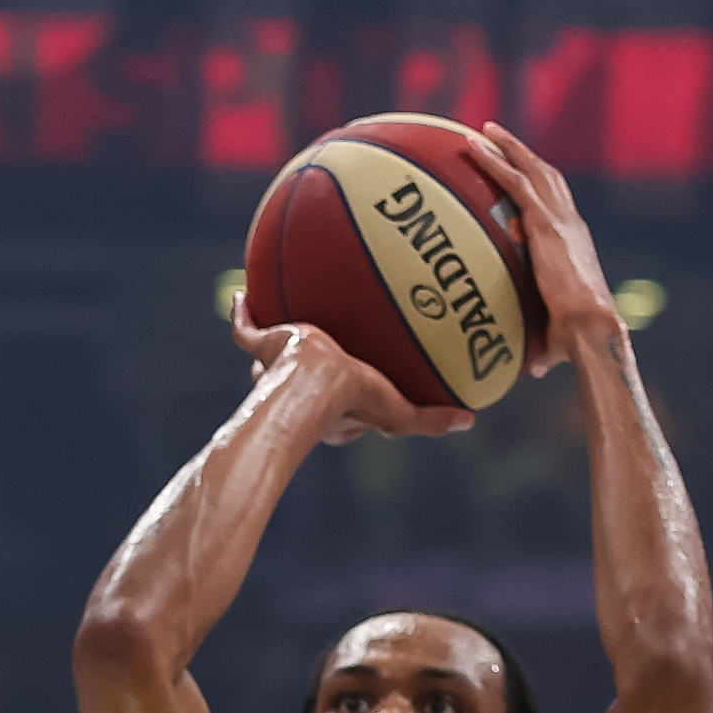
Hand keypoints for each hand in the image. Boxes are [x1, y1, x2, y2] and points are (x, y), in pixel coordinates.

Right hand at [229, 309, 474, 444]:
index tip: (361, 370)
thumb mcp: (399, 414)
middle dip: (309, 359)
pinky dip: (242, 311)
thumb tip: (470, 421)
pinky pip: (245, 328)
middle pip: (303, 370)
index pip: (340, 391)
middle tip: (323, 338)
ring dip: (276, 339)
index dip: (351, 382)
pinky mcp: (261, 346)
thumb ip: (432, 419)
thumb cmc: (353, 403)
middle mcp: (300, 384)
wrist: (310, 386)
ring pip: (272, 354)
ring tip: (283, 310)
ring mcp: (276, 366)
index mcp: (331, 402)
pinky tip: (242, 291)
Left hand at [455, 125, 611, 376]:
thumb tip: (534, 369)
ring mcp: (559, 219)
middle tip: (497, 138)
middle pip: (547, 176)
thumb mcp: (558, 337)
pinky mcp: (545, 223)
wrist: (591, 327)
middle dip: (524, 154)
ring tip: (484, 130)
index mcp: (575, 244)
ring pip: (532, 169)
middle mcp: (571, 223)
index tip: (524, 175)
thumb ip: (545, 345)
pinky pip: (514, 182)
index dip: (542, 187)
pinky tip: (472, 147)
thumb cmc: (580, 340)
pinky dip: (494, 161)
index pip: (558, 206)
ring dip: (508, 147)